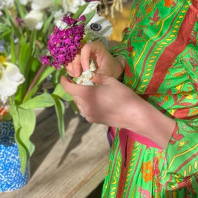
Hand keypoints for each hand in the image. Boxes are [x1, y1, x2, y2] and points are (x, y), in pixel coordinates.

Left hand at [60, 73, 175, 148]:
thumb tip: (91, 77)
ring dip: (81, 97)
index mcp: (86, 94)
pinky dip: (86, 105)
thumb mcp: (110, 81)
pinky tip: (96, 101)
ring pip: (79, 104)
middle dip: (76, 89)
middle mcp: (84, 106)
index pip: (68, 88)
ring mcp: (88, 114)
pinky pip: (85, 110)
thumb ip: (98, 77)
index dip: (64, 81)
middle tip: (82, 82)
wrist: (134, 115)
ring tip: (90, 92)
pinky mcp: (93, 120)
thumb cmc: (123, 95)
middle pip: (74, 96)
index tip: (64, 77)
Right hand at [65, 41, 123, 79]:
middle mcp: (87, 48)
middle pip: (77, 53)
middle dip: (76, 65)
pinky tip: (75, 75)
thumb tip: (86, 80)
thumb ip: (97, 76)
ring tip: (76, 76)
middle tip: (77, 76)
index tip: (86, 70)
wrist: (111, 70)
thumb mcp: (106, 73)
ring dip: (71, 68)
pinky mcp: (77, 59)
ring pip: (71, 57)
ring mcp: (81, 53)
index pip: (86, 48)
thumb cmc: (110, 69)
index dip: (84, 58)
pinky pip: (70, 63)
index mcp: (96, 47)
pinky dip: (70, 70)